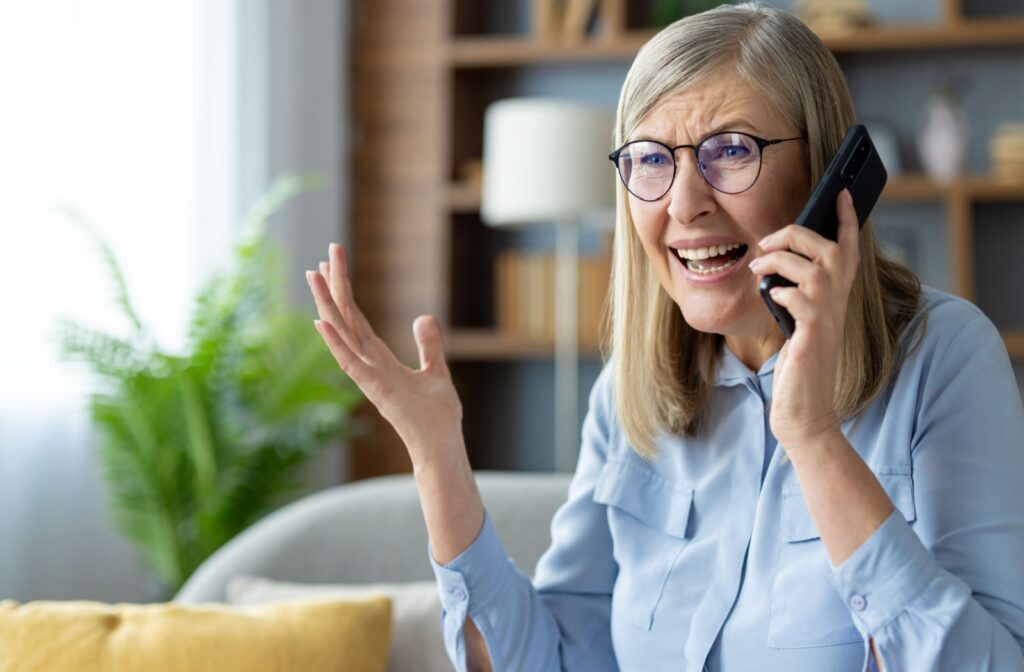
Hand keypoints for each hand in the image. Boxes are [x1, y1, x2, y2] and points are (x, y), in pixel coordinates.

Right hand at [306, 243, 464, 467]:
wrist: (441, 444)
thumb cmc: (437, 415)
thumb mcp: (437, 370)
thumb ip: (429, 344)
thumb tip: (423, 316)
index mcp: (379, 358)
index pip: (357, 318)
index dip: (345, 291)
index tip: (333, 264)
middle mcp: (367, 364)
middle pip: (346, 318)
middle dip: (334, 287)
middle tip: (324, 255)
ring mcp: (367, 376)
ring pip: (342, 333)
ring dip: (327, 305)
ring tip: (314, 276)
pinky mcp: (374, 389)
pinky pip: (349, 362)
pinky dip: (335, 342)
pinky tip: (322, 321)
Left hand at [748, 189, 859, 447]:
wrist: (804, 414)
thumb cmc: (798, 371)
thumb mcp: (798, 325)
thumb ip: (794, 297)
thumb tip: (772, 267)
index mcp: (834, 301)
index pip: (849, 252)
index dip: (848, 221)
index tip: (842, 193)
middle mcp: (836, 308)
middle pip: (832, 251)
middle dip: (799, 235)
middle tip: (767, 241)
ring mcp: (826, 323)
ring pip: (814, 270)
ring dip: (781, 261)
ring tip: (759, 269)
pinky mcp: (811, 340)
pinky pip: (800, 302)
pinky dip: (782, 293)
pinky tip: (771, 299)